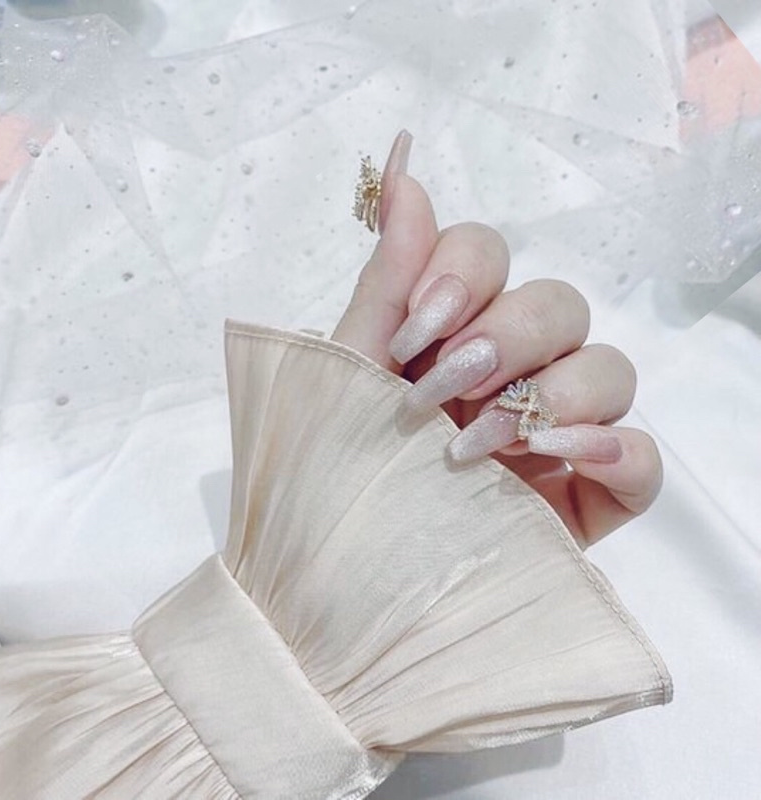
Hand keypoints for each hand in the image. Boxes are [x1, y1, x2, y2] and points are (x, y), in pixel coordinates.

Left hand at [333, 131, 661, 546]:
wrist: (334, 585)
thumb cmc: (333, 472)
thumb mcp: (348, 373)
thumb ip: (386, 277)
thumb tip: (399, 164)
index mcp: (450, 334)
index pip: (491, 254)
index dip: (463, 274)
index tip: (413, 332)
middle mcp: (510, 372)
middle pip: (558, 303)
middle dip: (505, 337)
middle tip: (442, 392)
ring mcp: (555, 434)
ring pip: (610, 369)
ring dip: (550, 395)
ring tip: (478, 446)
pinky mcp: (588, 497)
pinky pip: (644, 458)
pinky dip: (616, 449)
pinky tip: (558, 459)